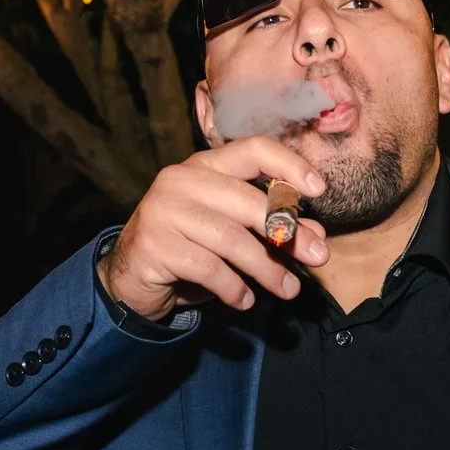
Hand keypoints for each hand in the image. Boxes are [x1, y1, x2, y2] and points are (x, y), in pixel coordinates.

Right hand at [98, 138, 329, 321]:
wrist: (131, 277)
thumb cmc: (190, 248)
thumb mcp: (234, 235)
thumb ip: (273, 229)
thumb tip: (316, 236)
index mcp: (205, 166)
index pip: (252, 149)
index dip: (289, 165)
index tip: (319, 190)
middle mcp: (181, 180)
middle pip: (247, 200)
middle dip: (289, 232)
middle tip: (319, 257)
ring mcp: (163, 210)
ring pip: (230, 239)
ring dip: (266, 268)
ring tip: (288, 289)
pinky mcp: (153, 244)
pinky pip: (207, 268)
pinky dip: (233, 288)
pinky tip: (245, 300)